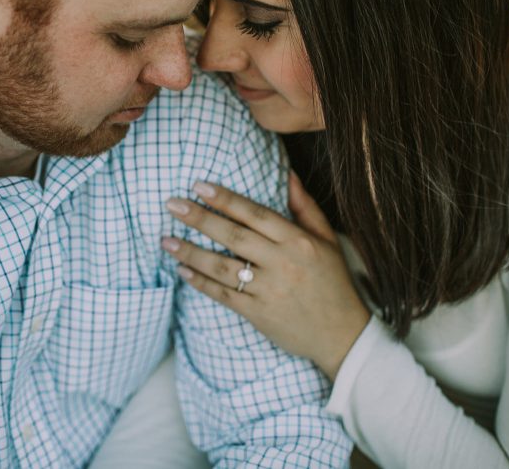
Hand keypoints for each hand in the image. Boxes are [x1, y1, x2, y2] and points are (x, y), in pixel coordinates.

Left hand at [163, 172, 370, 378]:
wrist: (342, 335)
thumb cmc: (333, 283)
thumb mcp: (327, 240)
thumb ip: (305, 206)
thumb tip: (288, 173)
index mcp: (298, 241)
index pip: (255, 214)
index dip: (226, 198)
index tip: (199, 185)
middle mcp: (283, 264)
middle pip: (234, 236)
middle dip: (199, 218)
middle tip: (171, 205)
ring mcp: (270, 290)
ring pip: (222, 266)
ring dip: (191, 252)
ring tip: (166, 240)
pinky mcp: (259, 314)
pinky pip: (224, 295)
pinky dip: (201, 282)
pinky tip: (182, 271)